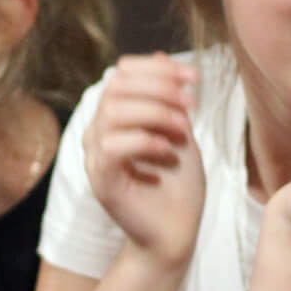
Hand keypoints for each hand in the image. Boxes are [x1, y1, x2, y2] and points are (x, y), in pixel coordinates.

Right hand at [84, 55, 204, 266]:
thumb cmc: (178, 186)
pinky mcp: (100, 181)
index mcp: (114, 118)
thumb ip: (169, 99)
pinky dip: (142, 140)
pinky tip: (167, 149)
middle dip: (159, 87)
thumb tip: (161, 56)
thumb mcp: (179, 132)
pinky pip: (111, 147)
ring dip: (155, 112)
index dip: (157, 69)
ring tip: (184, 128)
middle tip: (192, 103)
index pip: (122, 74)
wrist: (176, 234)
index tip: (195, 79)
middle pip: (115, 87)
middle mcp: (98, 133)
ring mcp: (95, 157)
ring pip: (112, 112)